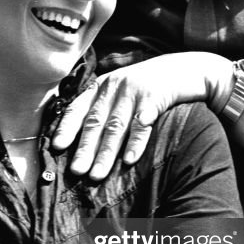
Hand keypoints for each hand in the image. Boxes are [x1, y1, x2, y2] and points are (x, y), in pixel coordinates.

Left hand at [52, 52, 232, 179]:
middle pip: (95, 121)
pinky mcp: (155, 97)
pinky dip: (135, 143)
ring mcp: (134, 91)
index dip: (66, 127)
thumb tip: (82, 141)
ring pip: (115, 127)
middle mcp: (114, 86)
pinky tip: (128, 160)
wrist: (187, 69)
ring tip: (96, 175)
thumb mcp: (122, 88)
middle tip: (76, 171)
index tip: (56, 147)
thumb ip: (104, 106)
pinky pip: (142, 124)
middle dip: (84, 148)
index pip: (78, 107)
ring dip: (105, 153)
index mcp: (102, 86)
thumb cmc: (149, 86)